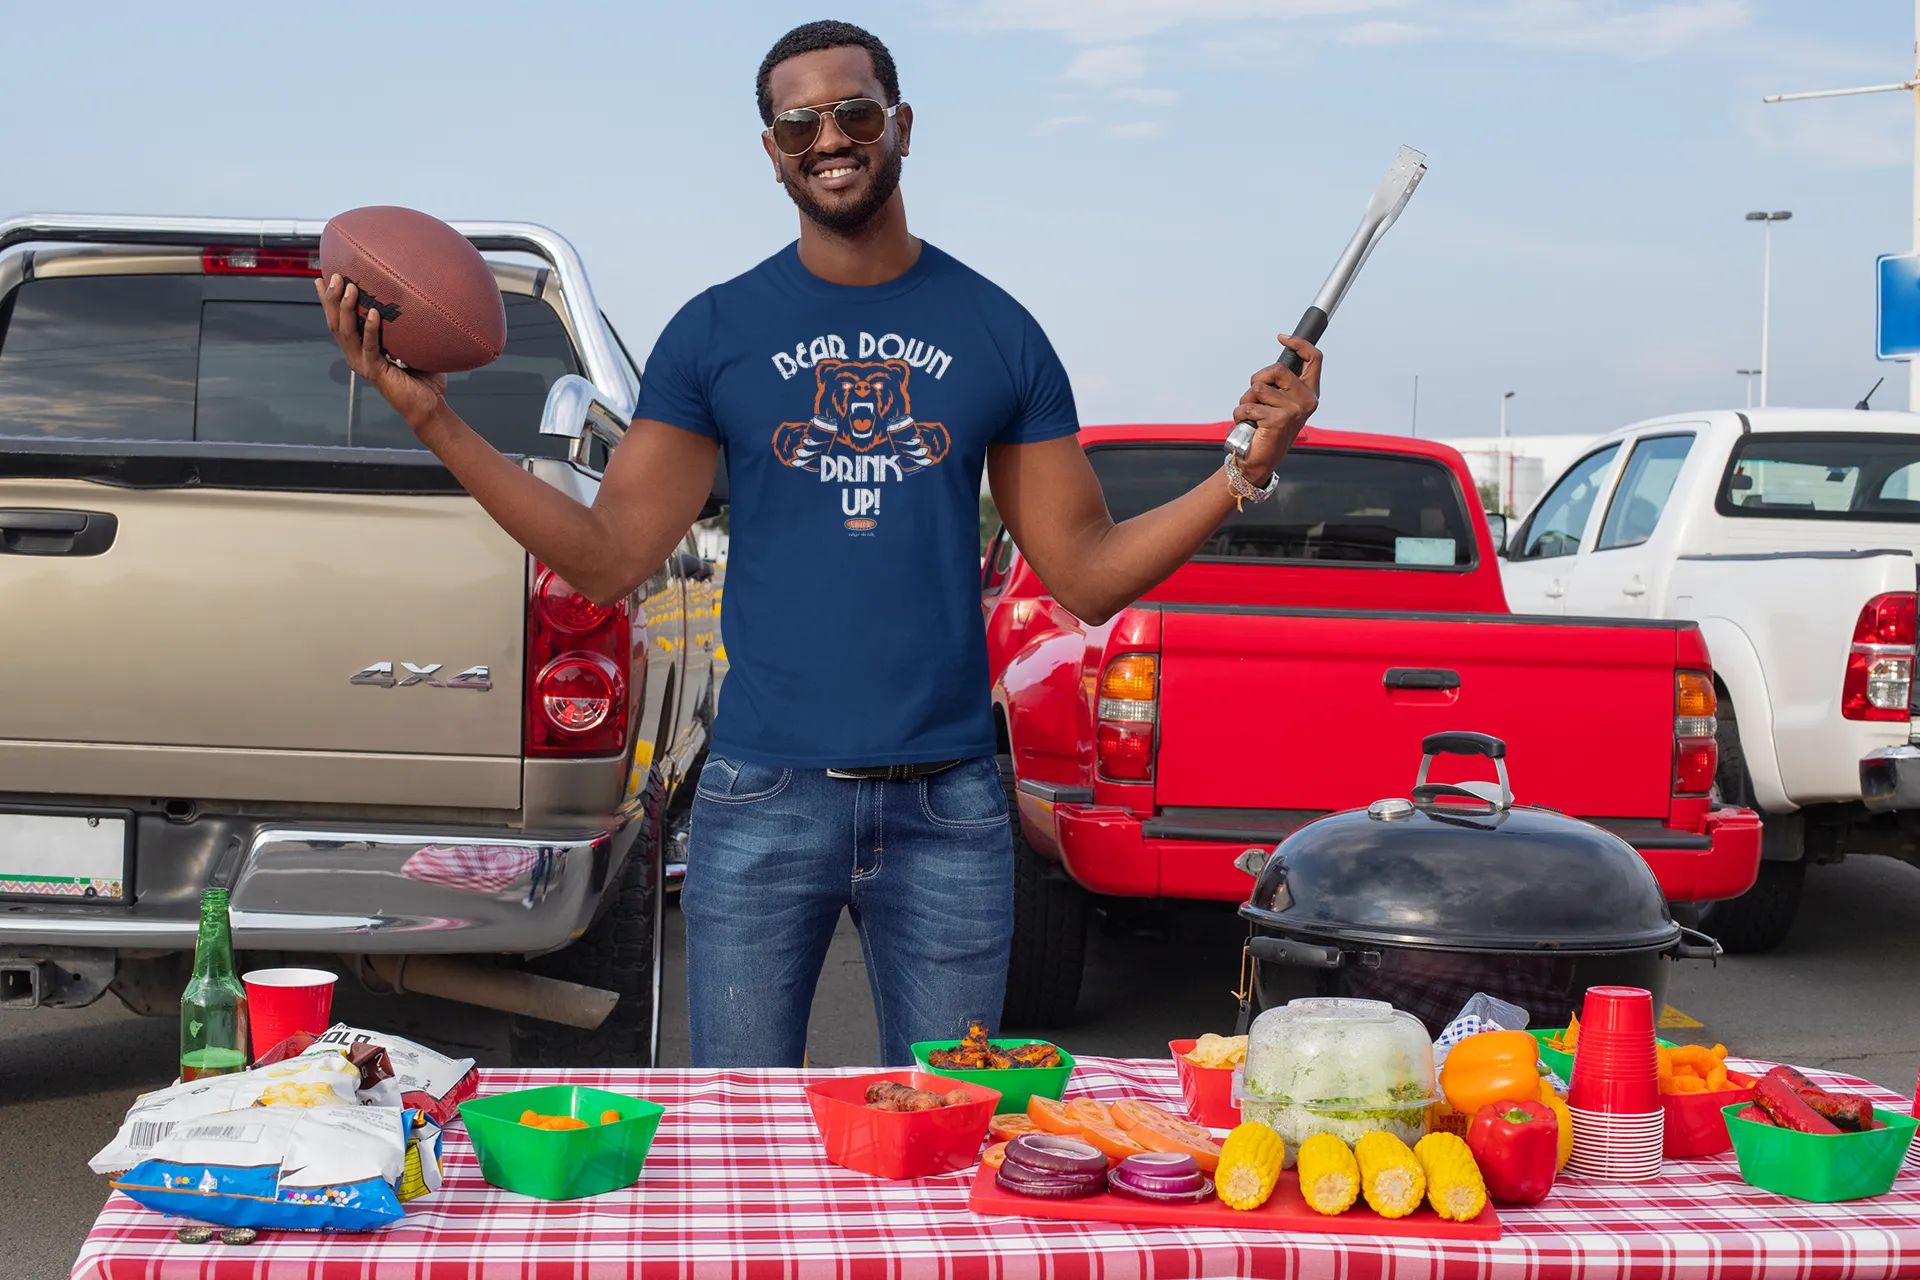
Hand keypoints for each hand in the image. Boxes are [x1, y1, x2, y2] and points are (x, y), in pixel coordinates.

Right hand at [316, 274, 448, 431]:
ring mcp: (364, 364)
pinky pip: (370, 346)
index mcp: (361, 350)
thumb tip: (415, 302)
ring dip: (346, 309)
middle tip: (333, 276)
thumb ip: (406, 328)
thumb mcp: (411, 347)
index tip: (320, 279)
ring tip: (350, 288)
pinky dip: (370, 329)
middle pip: (336, 324)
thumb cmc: (423, 379)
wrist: (429, 407)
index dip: (328, 301)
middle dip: (331, 299)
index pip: (339, 322)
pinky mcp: (376, 371)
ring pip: (346, 332)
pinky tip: (372, 312)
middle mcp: (357, 356)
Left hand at [1232, 333, 1321, 482]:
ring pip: (1258, 387)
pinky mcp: (1279, 419)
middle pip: (1277, 369)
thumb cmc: (1265, 429)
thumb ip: (1280, 384)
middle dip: (1257, 379)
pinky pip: (1248, 405)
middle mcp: (1307, 400)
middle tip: (1254, 397)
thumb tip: (1277, 363)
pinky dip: (1240, 413)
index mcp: (1309, 393)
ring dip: (1246, 400)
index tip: (1282, 338)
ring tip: (1251, 415)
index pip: (1314, 359)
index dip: (1299, 344)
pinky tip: (1247, 425)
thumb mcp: (1277, 402)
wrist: (1259, 460)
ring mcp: (1294, 410)